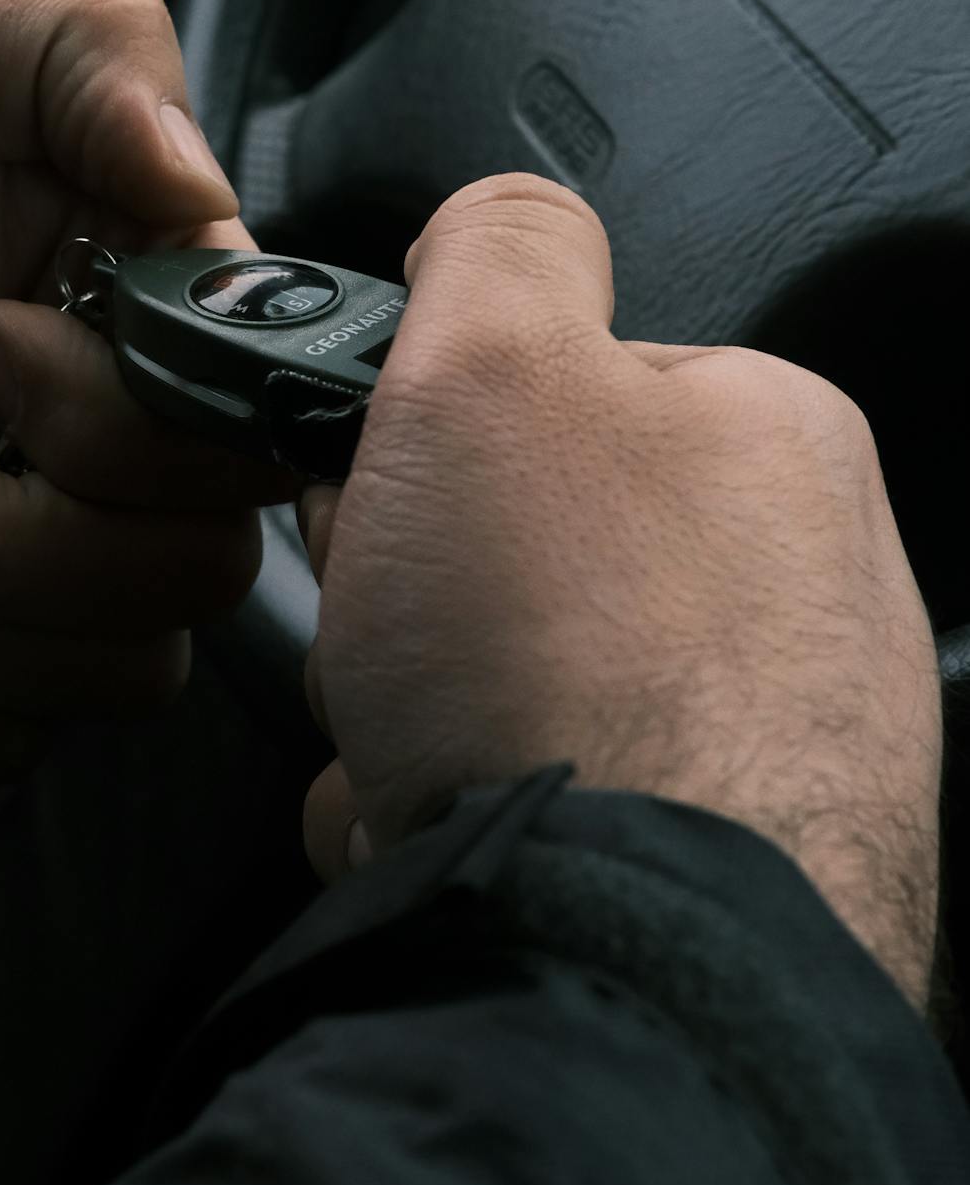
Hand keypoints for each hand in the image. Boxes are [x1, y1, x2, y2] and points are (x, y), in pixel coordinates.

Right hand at [299, 176, 941, 1006]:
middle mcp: (802, 591)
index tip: (382, 480)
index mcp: (772, 442)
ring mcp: (772, 746)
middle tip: (397, 638)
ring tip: (422, 756)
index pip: (556, 389)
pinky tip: (451, 837)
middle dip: (416, 595)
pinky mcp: (717, 876)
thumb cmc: (574, 668)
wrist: (612, 972)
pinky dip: (462, 816)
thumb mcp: (494, 369)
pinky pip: (537, 806)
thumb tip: (502, 212)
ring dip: (417, 715)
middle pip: (523, 549)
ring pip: (511, 687)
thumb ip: (498, 249)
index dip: (432, 429)